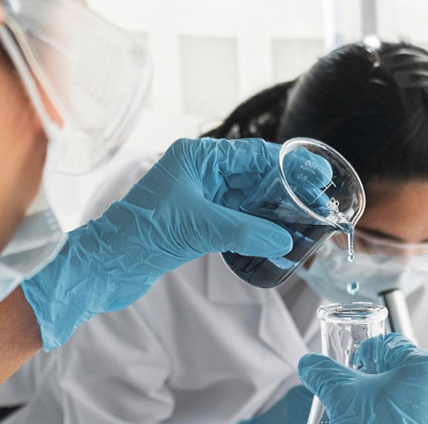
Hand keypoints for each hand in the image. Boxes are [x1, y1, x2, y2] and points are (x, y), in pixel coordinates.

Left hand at [23, 138, 329, 349]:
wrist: (107, 265)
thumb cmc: (140, 236)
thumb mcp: (199, 229)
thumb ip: (244, 232)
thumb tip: (283, 240)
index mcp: (197, 158)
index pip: (254, 154)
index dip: (290, 163)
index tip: (318, 173)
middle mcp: (200, 172)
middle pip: (256, 173)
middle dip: (289, 185)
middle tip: (321, 199)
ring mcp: (199, 196)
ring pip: (249, 196)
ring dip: (276, 206)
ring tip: (305, 217)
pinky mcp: (197, 220)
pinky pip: (238, 216)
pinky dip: (258, 224)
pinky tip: (277, 233)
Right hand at [296, 334, 427, 423]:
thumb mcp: (341, 400)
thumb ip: (324, 375)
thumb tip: (310, 365)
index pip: (390, 348)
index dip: (364, 359)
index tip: (352, 375)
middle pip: (407, 378)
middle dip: (381, 390)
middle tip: (358, 410)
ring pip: (420, 406)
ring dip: (397, 414)